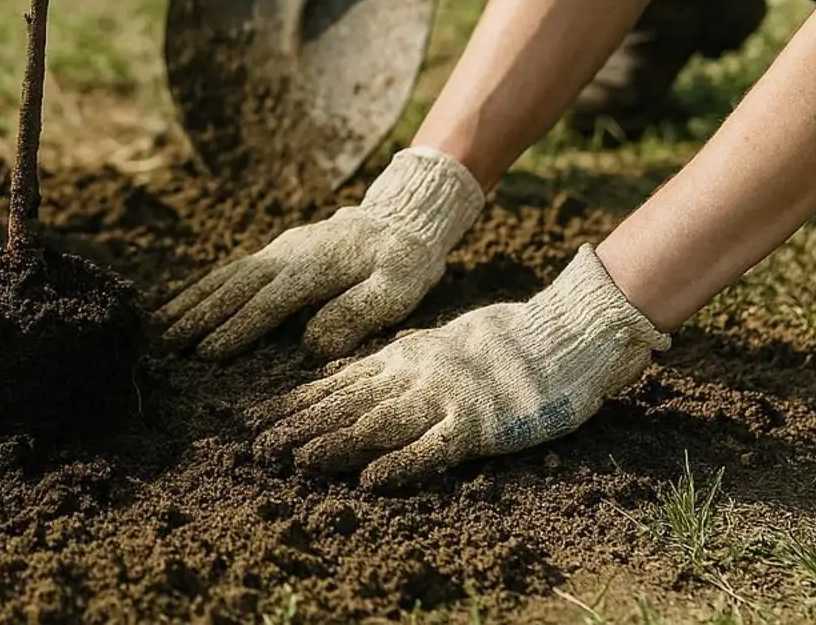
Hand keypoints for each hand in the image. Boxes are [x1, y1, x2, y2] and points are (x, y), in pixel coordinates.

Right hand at [155, 148, 482, 359]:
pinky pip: (233, 268)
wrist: (404, 217)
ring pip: (226, 275)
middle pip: (235, 287)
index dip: (237, 329)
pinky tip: (184, 302)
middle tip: (164, 344)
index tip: (207, 355)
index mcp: (315, 268)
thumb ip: (356, 314)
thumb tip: (310, 345)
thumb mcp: (396, 291)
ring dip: (192, 301)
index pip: (268, 303)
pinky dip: (203, 286)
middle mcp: (288, 254)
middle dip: (198, 316)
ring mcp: (279, 249)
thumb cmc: (405, 262)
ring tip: (159, 326)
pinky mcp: (277, 249)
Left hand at [250, 246, 668, 487]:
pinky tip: (370, 480)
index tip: (255, 418)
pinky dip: (400, 464)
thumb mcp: (434, 344)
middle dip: (299, 425)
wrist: (560, 334)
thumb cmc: (500, 343)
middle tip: (256, 446)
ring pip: (379, 423)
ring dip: (335, 443)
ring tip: (295, 460)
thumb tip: (344, 374)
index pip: (338, 381)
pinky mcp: (478, 425)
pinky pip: (433, 449)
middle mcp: (415, 375)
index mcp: (403, 356)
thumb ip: (392, 362)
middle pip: (347, 403)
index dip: (294, 402)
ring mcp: (445, 399)